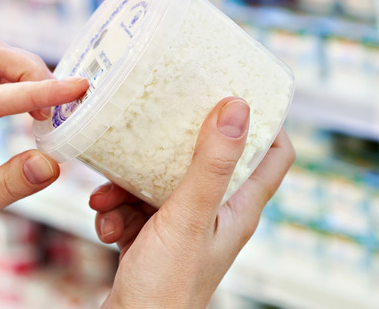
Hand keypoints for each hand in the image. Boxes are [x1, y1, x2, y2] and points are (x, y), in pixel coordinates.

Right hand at [89, 97, 294, 307]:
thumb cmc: (166, 289)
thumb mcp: (188, 217)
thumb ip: (210, 165)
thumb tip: (238, 106)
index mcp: (238, 208)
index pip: (274, 154)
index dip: (266, 119)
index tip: (237, 90)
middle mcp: (216, 213)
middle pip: (207, 159)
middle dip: (173, 143)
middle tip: (156, 119)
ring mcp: (183, 225)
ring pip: (159, 181)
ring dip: (128, 184)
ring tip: (108, 197)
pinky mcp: (153, 236)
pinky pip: (134, 205)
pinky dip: (116, 209)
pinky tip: (104, 222)